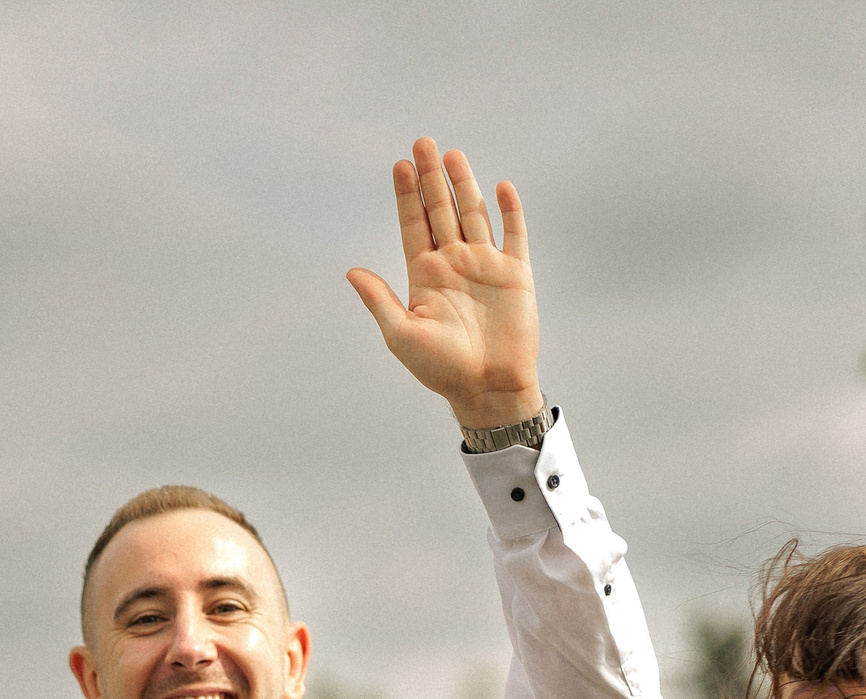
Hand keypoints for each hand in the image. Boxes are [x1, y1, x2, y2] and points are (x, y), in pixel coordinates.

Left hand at [346, 137, 541, 429]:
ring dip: (464, 185)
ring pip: (473, 214)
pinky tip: (501, 187)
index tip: (399, 165)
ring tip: (452, 155)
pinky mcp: (515, 273)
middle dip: (431, 178)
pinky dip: (509, 211)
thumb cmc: (441, 369)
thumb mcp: (402, 335)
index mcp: (425, 276)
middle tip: (422, 143)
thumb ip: (379, 300)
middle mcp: (453, 264)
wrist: (487, 387)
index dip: (406, 196)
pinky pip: (514, 234)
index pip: (413, 225)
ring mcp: (485, 265)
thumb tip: (351, 272)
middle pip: (440, 210)